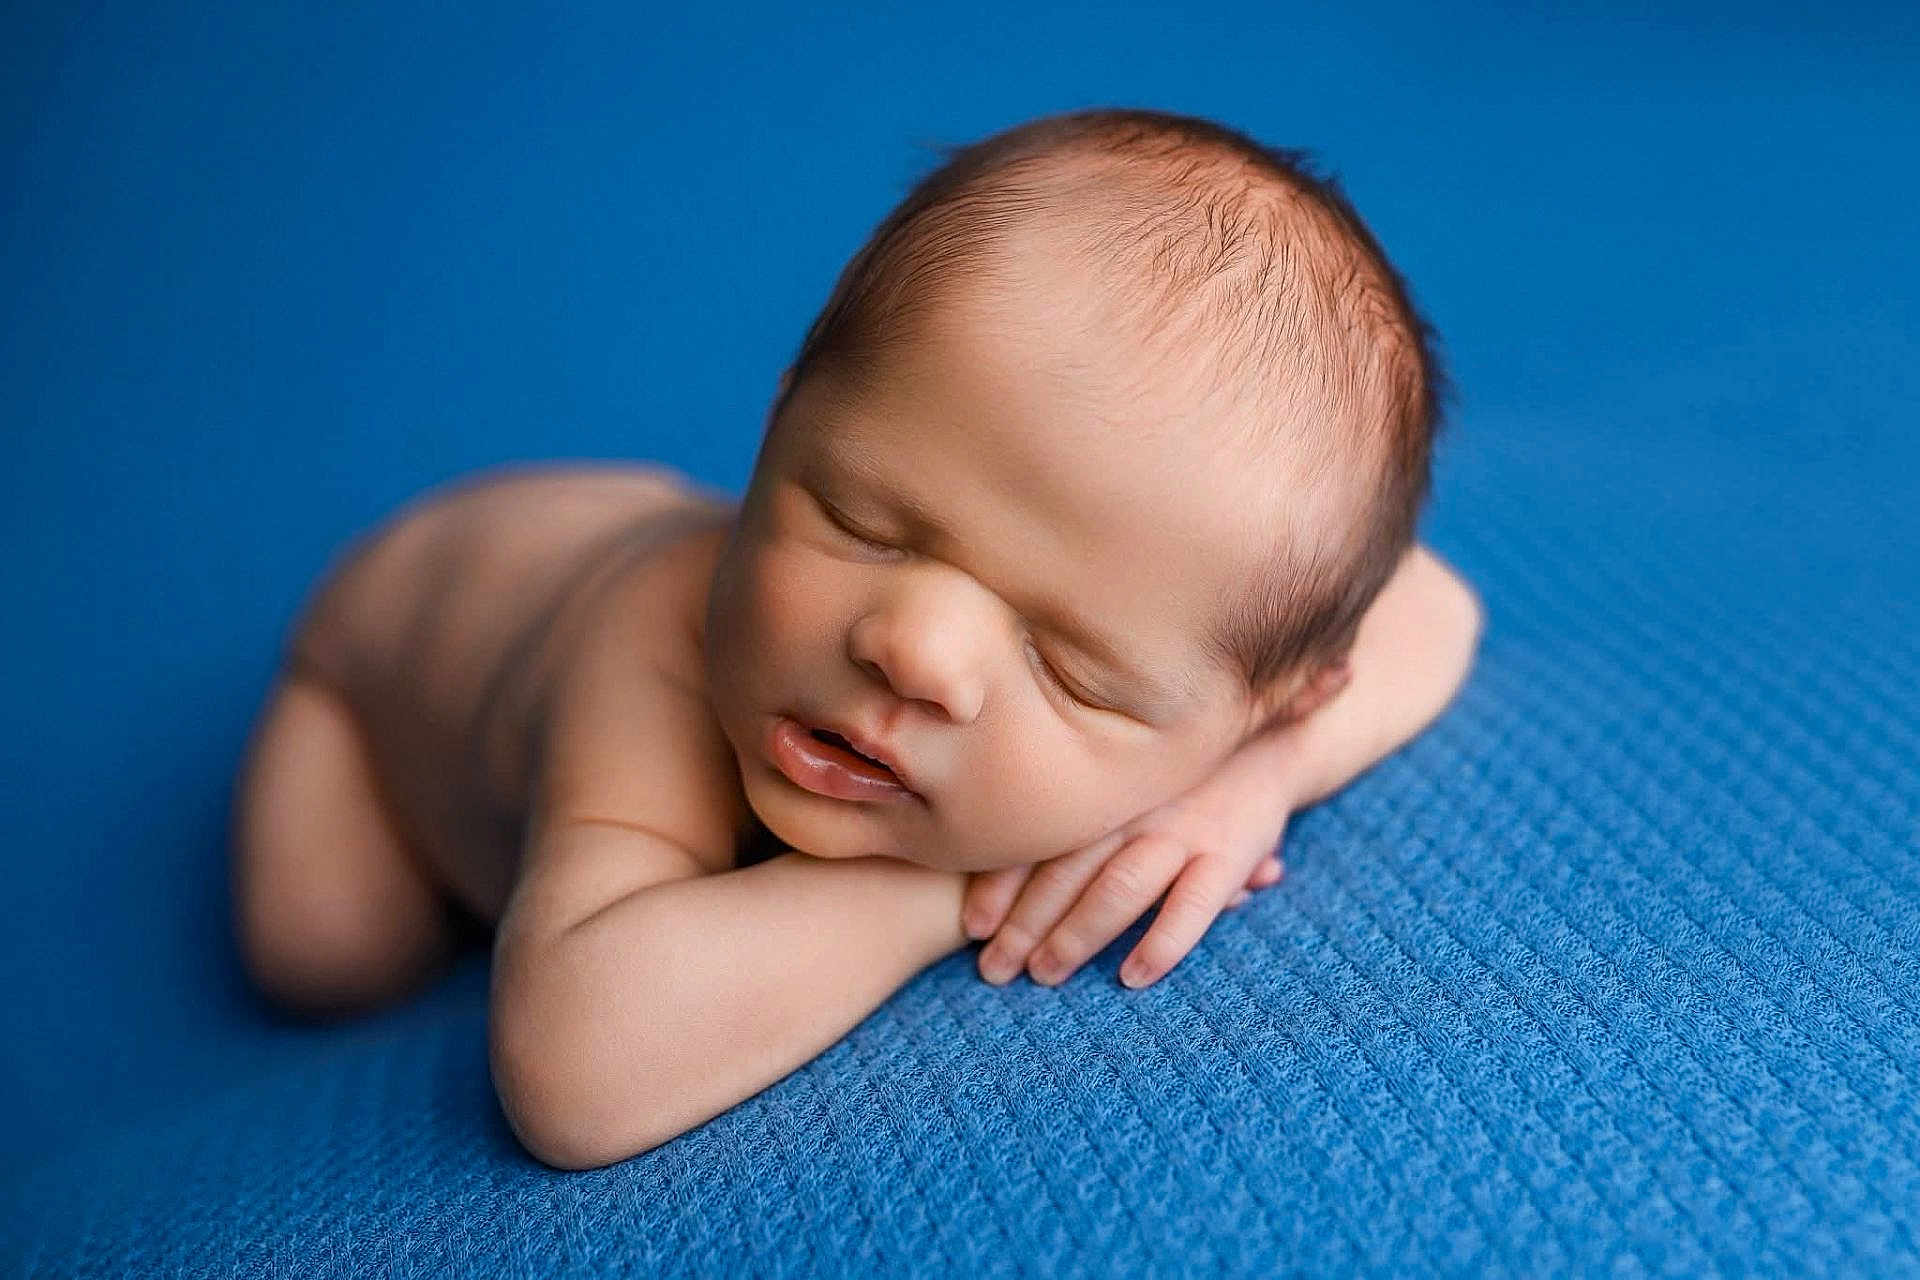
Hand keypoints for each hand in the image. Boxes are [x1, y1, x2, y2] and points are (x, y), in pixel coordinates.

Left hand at [962, 777, 1295, 989]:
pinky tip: (1131, 976)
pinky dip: (1160, 943)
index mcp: (1099, 792)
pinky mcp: (1228, 855)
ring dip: (1076, 935)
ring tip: (1045, 975)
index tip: (973, 929)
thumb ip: (1077, 823)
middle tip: (994, 971)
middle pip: (1066, 870)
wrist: (1266, 747)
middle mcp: (1132, 809)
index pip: (1038, 841)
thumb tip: (1006, 872)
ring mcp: (1181, 830)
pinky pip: (1192, 906)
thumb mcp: (1122, 788)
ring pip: (1119, 887)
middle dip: (1024, 925)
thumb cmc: (1173, 781)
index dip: (999, 886)